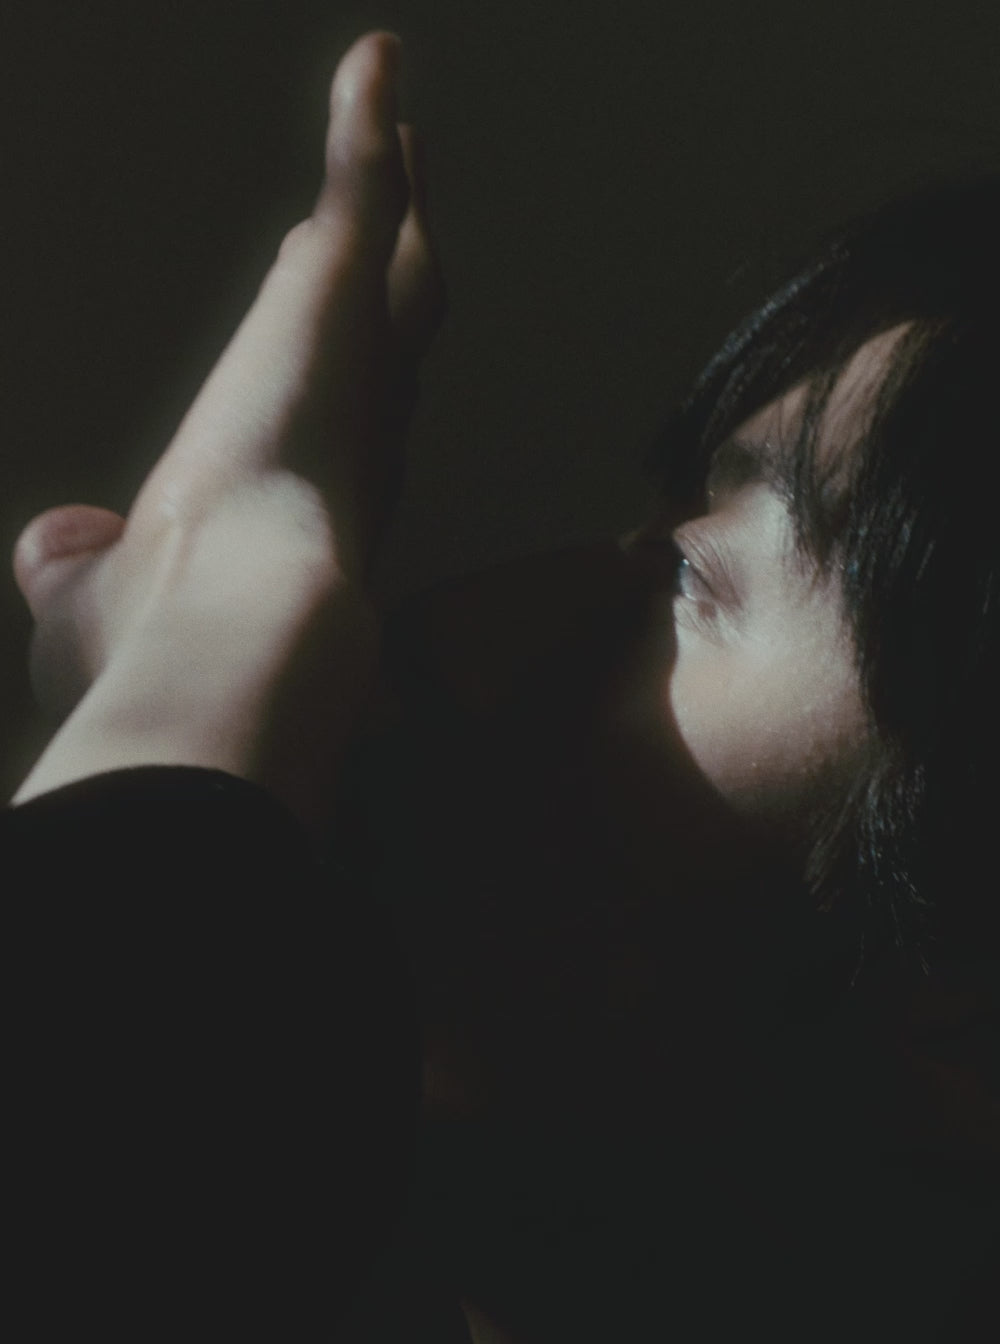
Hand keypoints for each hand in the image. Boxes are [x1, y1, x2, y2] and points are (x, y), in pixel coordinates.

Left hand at [10, 31, 445, 827]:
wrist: (231, 642)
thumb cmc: (170, 656)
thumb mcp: (96, 605)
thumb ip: (82, 566)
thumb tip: (57, 541)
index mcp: (303, 518)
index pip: (329, 441)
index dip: (335, 395)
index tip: (320, 357)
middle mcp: (351, 443)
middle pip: (381, 348)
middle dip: (388, 293)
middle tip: (397, 236)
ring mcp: (351, 368)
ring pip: (392, 271)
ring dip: (394, 205)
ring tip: (400, 143)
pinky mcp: (332, 298)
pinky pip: (360, 195)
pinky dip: (364, 128)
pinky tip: (373, 65)